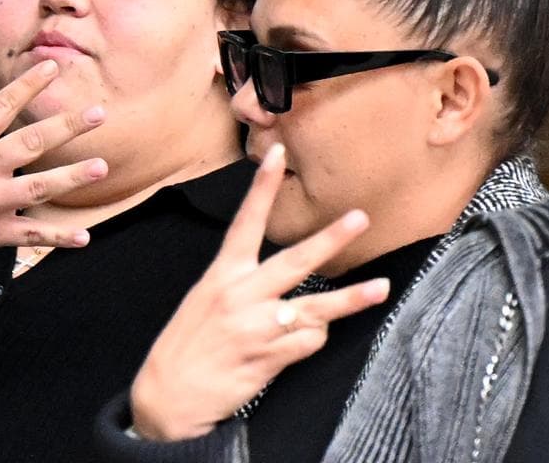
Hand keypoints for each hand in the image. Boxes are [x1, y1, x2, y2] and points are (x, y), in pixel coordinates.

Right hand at [0, 60, 108, 267]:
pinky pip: (30, 235)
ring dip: (72, 177)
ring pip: (38, 187)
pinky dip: (57, 238)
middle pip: (31, 142)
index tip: (53, 68)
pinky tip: (83, 238)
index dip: (28, 85)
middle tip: (98, 114)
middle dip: (67, 127)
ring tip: (101, 167)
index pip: (1, 106)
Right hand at [129, 144, 389, 440]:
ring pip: (314, 307)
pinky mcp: (266, 357)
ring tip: (380, 288)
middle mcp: (239, 295)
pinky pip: (306, 341)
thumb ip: (243, 288)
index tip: (277, 153)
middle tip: (359, 218)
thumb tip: (288, 291)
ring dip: (351, 300)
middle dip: (329, 239)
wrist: (167, 395)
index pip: (245, 222)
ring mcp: (255, 327)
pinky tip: (296, 344)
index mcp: (221, 275)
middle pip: (294, 261)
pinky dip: (310, 340)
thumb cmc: (189, 345)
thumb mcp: (205, 302)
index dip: (262, 187)